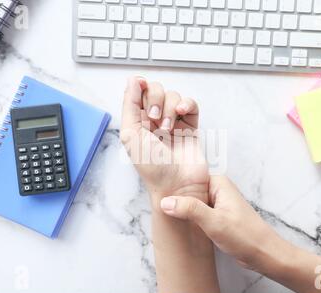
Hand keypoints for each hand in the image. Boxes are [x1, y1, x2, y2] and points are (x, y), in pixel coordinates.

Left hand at [121, 77, 208, 201]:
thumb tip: (132, 79)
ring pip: (173, 96)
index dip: (141, 88)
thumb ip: (129, 105)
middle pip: (156, 90)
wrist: (176, 185)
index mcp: (137, 121)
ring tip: (167, 128)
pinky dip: (187, 103)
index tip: (142, 87)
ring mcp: (173, 122)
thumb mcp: (130, 135)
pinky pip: (191, 104)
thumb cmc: (152, 167)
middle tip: (154, 120)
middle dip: (155, 100)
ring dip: (169, 108)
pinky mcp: (191, 126)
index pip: (138, 92)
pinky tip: (181, 113)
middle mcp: (154, 120)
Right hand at [159, 176, 286, 270]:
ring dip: (181, 207)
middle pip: (189, 188)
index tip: (157, 186)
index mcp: (219, 183)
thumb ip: (190, 209)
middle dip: (175, 195)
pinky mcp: (217, 216)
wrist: (264, 254)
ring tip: (162, 210)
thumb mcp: (214, 222)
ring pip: (192, 201)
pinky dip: (188, 216)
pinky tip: (177, 221)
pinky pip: (197, 212)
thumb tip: (165, 202)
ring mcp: (217, 203)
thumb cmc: (245, 236)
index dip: (173, 180)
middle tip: (157, 201)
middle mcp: (218, 190)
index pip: (189, 174)